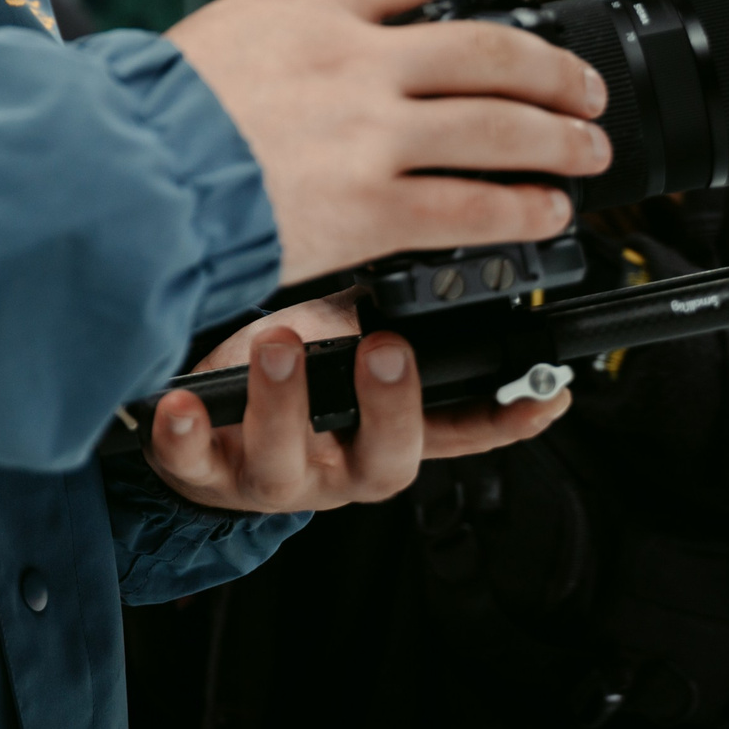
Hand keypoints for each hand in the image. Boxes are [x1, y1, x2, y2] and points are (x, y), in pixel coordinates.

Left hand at [143, 289, 570, 511]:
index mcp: (378, 433)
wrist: (186, 431)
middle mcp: (335, 466)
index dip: (506, 420)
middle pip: (385, 460)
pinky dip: (185, 432)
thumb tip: (432, 252)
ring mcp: (269, 476)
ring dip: (284, 401)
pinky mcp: (201, 473)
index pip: (459, 432)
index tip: (546, 396)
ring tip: (278, 344)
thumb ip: (378, 317)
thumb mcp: (335, 345)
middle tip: (386, 350)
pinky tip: (181, 401)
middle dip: (390, 406)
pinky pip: (192, 461)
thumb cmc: (270, 377)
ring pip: (286, 462)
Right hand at [165, 0, 608, 281]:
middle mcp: (354, 60)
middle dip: (554, 72)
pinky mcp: (370, 208)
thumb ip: (301, 28)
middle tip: (580, 88)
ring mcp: (368, 135)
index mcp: (315, 4)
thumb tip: (356, 38)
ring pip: (499, 129)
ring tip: (585, 150)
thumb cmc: (156, 113)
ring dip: (558, 141)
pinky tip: (545, 213)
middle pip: (491, 53)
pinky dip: (521, 210)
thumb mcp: (230, 30)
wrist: (124, 178)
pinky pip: (471, 206)